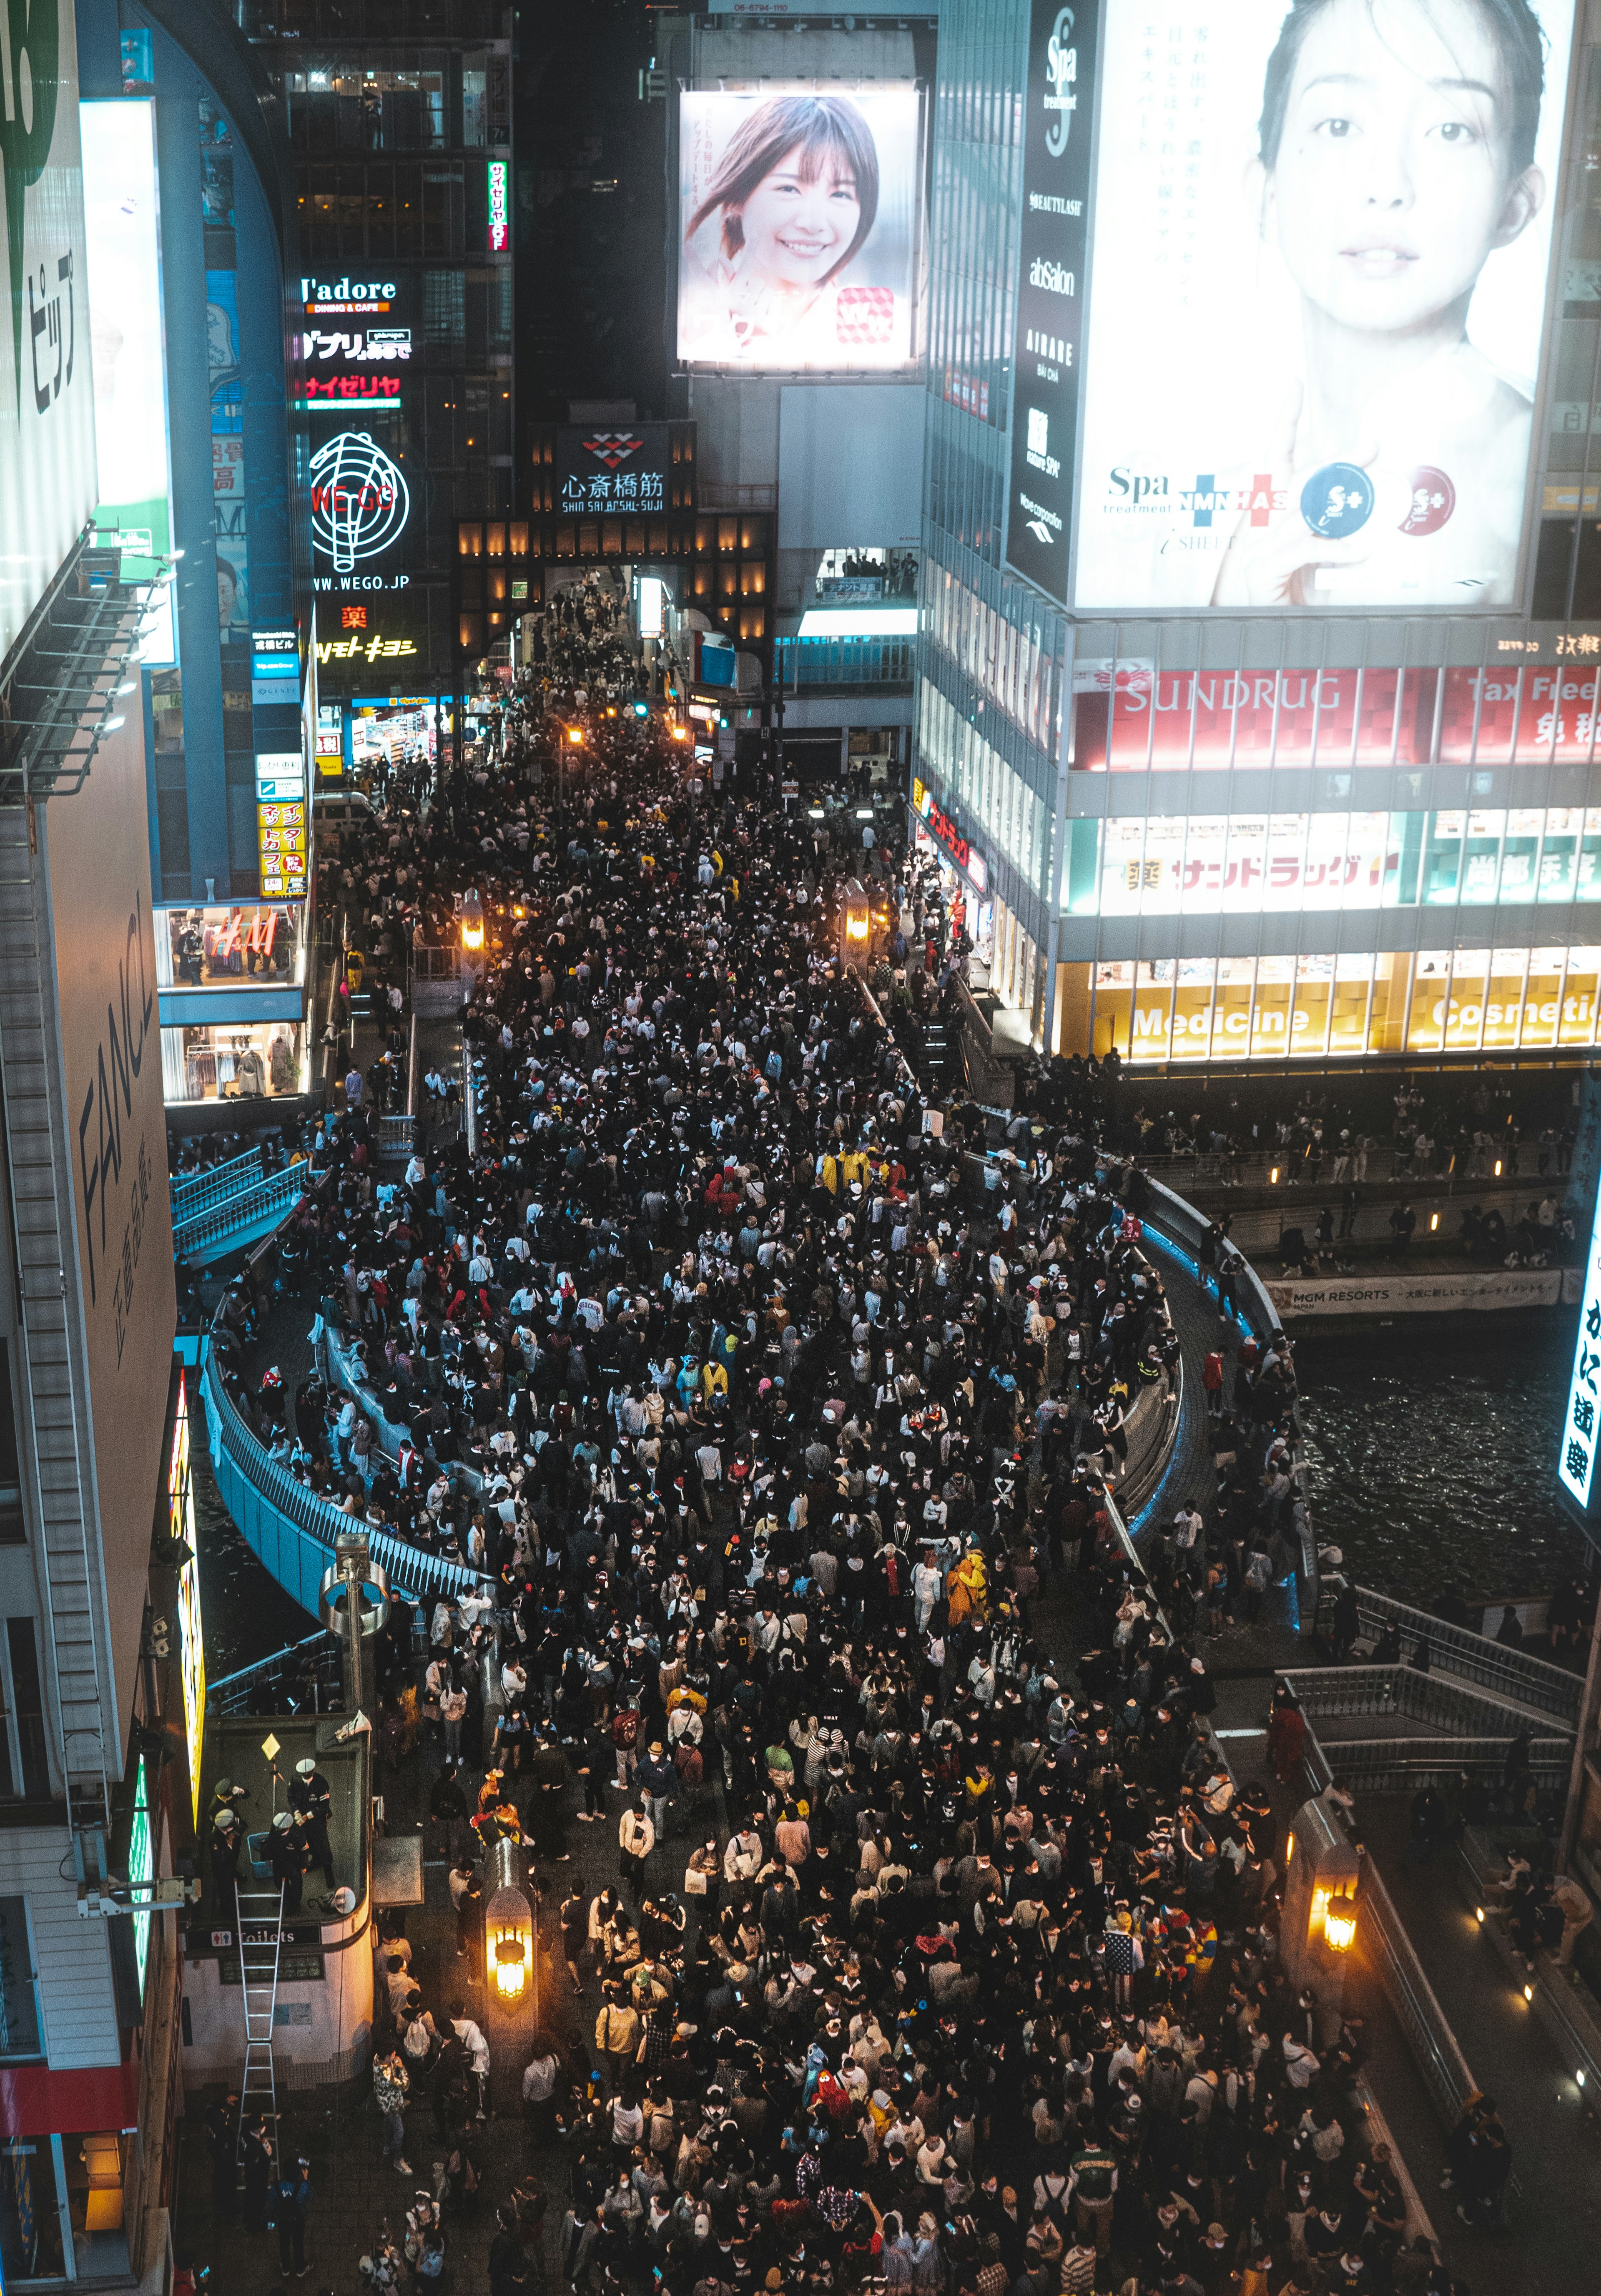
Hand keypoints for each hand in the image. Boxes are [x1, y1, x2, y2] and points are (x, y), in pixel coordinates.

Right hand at [1209, 384, 1376, 606]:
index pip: (1271, 457)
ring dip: (1342, 502)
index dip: (1281, 420)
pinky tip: (1362, 550)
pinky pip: (1305, 551)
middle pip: (1294, 478)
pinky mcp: (1265, 572)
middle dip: (1335, 459)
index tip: (1293, 385)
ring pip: (1302, 512)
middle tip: (1373, 442)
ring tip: (1374, 493)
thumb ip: (1326, 527)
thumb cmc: (1284, 594)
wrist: (1256, 636)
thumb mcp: (1307, 554)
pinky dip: (1336, 549)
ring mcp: (1258, 549)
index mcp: (1266, 514)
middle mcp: (1259, 526)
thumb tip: (1364, 502)